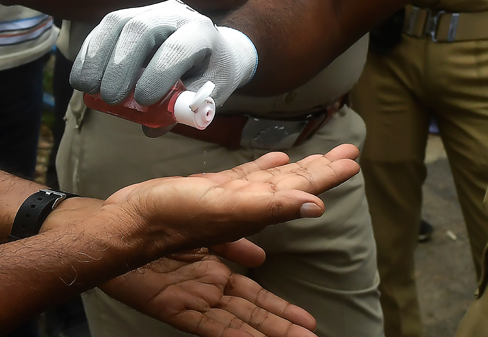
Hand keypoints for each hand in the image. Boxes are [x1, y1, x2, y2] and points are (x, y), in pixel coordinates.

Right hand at [70, 0, 256, 106]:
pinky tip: (82, 76)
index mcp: (201, 33)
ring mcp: (151, 11)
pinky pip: (104, 28)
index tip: (143, 100)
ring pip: (118, 23)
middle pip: (142, 29)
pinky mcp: (130, 15)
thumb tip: (151, 130)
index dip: (158, 73)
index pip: (178, 48)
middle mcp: (175, 14)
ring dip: (97, 57)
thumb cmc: (213, 73)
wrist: (215, 49)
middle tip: (111, 98)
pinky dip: (90, 52)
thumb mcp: (211, 93)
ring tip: (87, 88)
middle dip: (121, 65)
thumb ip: (186, 109)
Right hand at [102, 144, 359, 250]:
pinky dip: (265, 167)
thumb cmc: (173, 218)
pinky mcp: (213, 190)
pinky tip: (278, 159)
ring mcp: (232, 197)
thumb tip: (317, 205)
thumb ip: (270, 208)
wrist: (131, 225)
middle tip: (349, 150)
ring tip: (322, 154)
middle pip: (295, 182)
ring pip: (274, 179)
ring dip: (299, 166)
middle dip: (322, 168)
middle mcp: (250, 203)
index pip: (304, 188)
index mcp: (259, 207)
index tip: (353, 161)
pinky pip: (247, 176)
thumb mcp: (226, 211)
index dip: (329, 175)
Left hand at [102, 242, 316, 336]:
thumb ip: (233, 243)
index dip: (282, 308)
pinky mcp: (174, 307)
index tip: (308, 321)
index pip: (256, 295)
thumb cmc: (159, 220)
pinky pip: (207, 325)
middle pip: (252, 312)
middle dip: (282, 325)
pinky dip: (232, 334)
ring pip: (237, 321)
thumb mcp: (206, 227)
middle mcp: (208, 290)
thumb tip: (260, 256)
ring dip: (267, 332)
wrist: (122, 221)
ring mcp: (192, 300)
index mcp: (216, 272)